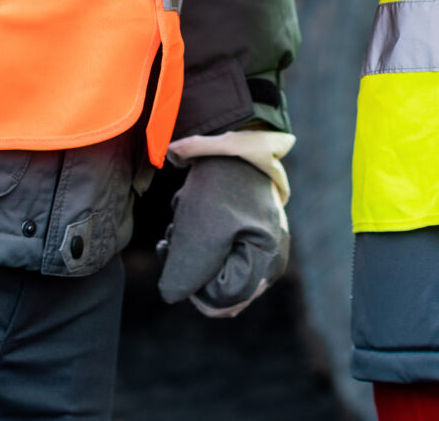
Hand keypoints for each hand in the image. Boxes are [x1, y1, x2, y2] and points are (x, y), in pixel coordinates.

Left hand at [158, 152, 289, 317]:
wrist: (232, 136)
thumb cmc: (222, 185)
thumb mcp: (200, 234)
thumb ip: (185, 275)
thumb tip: (171, 296)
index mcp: (267, 264)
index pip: (222, 302)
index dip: (192, 286)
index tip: (175, 254)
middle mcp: (267, 257)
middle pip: (215, 283)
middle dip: (188, 262)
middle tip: (174, 236)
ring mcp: (255, 239)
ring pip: (208, 262)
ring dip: (187, 244)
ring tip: (182, 215)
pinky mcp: (241, 224)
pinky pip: (209, 243)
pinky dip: (193, 230)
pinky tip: (188, 207)